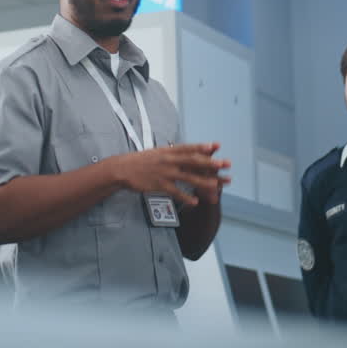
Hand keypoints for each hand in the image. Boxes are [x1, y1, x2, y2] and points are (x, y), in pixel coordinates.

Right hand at [109, 143, 230, 207]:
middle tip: (225, 164)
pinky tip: (196, 201)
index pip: (189, 148)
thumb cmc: (140, 161)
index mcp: (168, 151)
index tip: (216, 146)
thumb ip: (172, 153)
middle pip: (193, 161)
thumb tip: (186, 152)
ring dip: (204, 181)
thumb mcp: (157, 152)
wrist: (122, 169)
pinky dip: (186, 197)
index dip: (203, 147)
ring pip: (188, 177)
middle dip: (210, 163)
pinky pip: (176, 192)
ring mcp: (165, 173)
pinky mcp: (160, 185)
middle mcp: (169, 160)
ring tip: (216, 185)